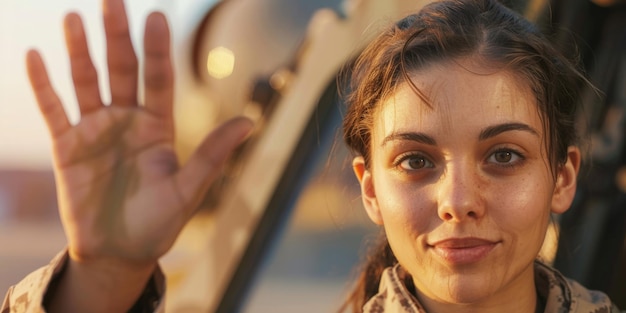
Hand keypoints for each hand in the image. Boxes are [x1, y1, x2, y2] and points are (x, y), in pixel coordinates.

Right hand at [26, 0, 250, 309]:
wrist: (119, 253)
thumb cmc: (158, 225)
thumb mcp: (189, 191)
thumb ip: (213, 155)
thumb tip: (251, 122)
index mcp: (158, 127)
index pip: (158, 79)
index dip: (157, 50)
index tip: (156, 17)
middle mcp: (127, 121)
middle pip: (121, 71)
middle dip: (116, 37)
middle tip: (112, 1)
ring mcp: (96, 131)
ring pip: (86, 82)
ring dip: (78, 51)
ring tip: (73, 17)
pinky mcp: (67, 147)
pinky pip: (53, 110)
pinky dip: (43, 86)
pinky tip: (35, 56)